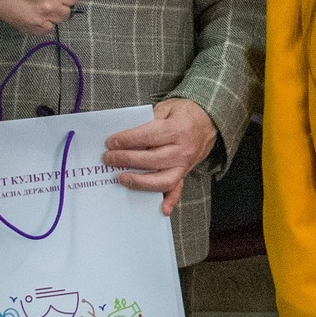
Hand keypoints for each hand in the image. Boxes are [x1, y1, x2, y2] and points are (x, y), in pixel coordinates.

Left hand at [103, 97, 218, 215]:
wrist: (207, 122)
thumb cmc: (183, 113)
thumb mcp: (167, 107)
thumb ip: (148, 120)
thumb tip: (125, 136)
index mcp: (178, 129)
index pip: (148, 137)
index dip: (127, 140)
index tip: (111, 142)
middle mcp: (183, 150)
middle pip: (152, 159)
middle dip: (126, 160)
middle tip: (108, 158)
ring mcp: (185, 164)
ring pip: (162, 179)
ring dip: (140, 181)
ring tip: (121, 178)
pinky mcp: (185, 173)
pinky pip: (178, 189)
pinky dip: (170, 200)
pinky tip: (161, 209)